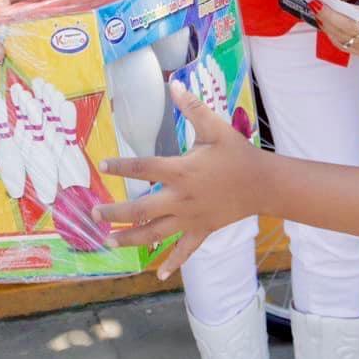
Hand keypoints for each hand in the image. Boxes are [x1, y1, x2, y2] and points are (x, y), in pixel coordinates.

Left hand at [94, 82, 262, 278]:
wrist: (264, 184)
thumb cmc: (238, 153)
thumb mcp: (216, 127)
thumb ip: (192, 107)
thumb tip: (173, 84)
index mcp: (181, 171)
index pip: (144, 168)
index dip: (121, 167)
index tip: (103, 165)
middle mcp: (181, 198)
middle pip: (140, 210)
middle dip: (114, 214)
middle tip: (95, 214)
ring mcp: (190, 218)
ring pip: (155, 234)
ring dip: (131, 239)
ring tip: (110, 241)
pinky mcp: (202, 230)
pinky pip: (185, 250)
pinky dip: (172, 263)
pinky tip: (159, 275)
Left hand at [313, 0, 358, 55]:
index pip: (355, 14)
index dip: (336, 8)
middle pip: (346, 27)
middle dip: (326, 16)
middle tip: (314, 3)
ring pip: (340, 37)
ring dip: (325, 24)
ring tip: (315, 11)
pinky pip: (340, 44)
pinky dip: (329, 33)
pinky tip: (322, 22)